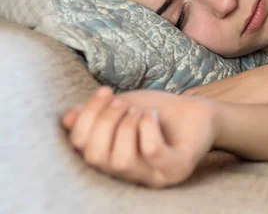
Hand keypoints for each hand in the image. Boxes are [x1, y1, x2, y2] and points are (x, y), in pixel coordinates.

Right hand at [62, 87, 216, 187]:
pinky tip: (151, 116)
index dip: (86, 117)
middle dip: (105, 121)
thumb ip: (96, 114)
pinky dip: (147, 129)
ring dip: (126, 126)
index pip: (80, 148)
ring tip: (139, 111)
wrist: (199, 112)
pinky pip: (151, 153)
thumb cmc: (159, 112)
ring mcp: (154, 176)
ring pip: (120, 162)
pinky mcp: (177, 169)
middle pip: (96, 158)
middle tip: (123, 103)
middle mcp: (129, 175)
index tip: (105, 91)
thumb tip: (67, 117)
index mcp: (111, 160)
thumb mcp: (123, 108)